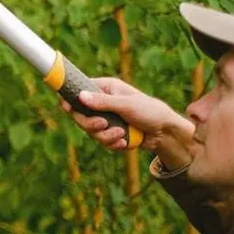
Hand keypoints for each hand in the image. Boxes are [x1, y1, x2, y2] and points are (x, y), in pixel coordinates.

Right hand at [60, 77, 195, 168]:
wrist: (166, 133)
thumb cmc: (150, 111)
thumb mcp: (127, 104)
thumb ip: (103, 102)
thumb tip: (80, 96)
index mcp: (105, 89)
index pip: (79, 90)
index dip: (70, 99)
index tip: (66, 107)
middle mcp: (103, 103)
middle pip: (80, 115)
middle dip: (91, 124)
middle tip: (103, 125)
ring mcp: (107, 119)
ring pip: (91, 131)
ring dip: (106, 136)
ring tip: (121, 135)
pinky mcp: (112, 133)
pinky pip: (102, 141)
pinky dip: (113, 144)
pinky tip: (125, 141)